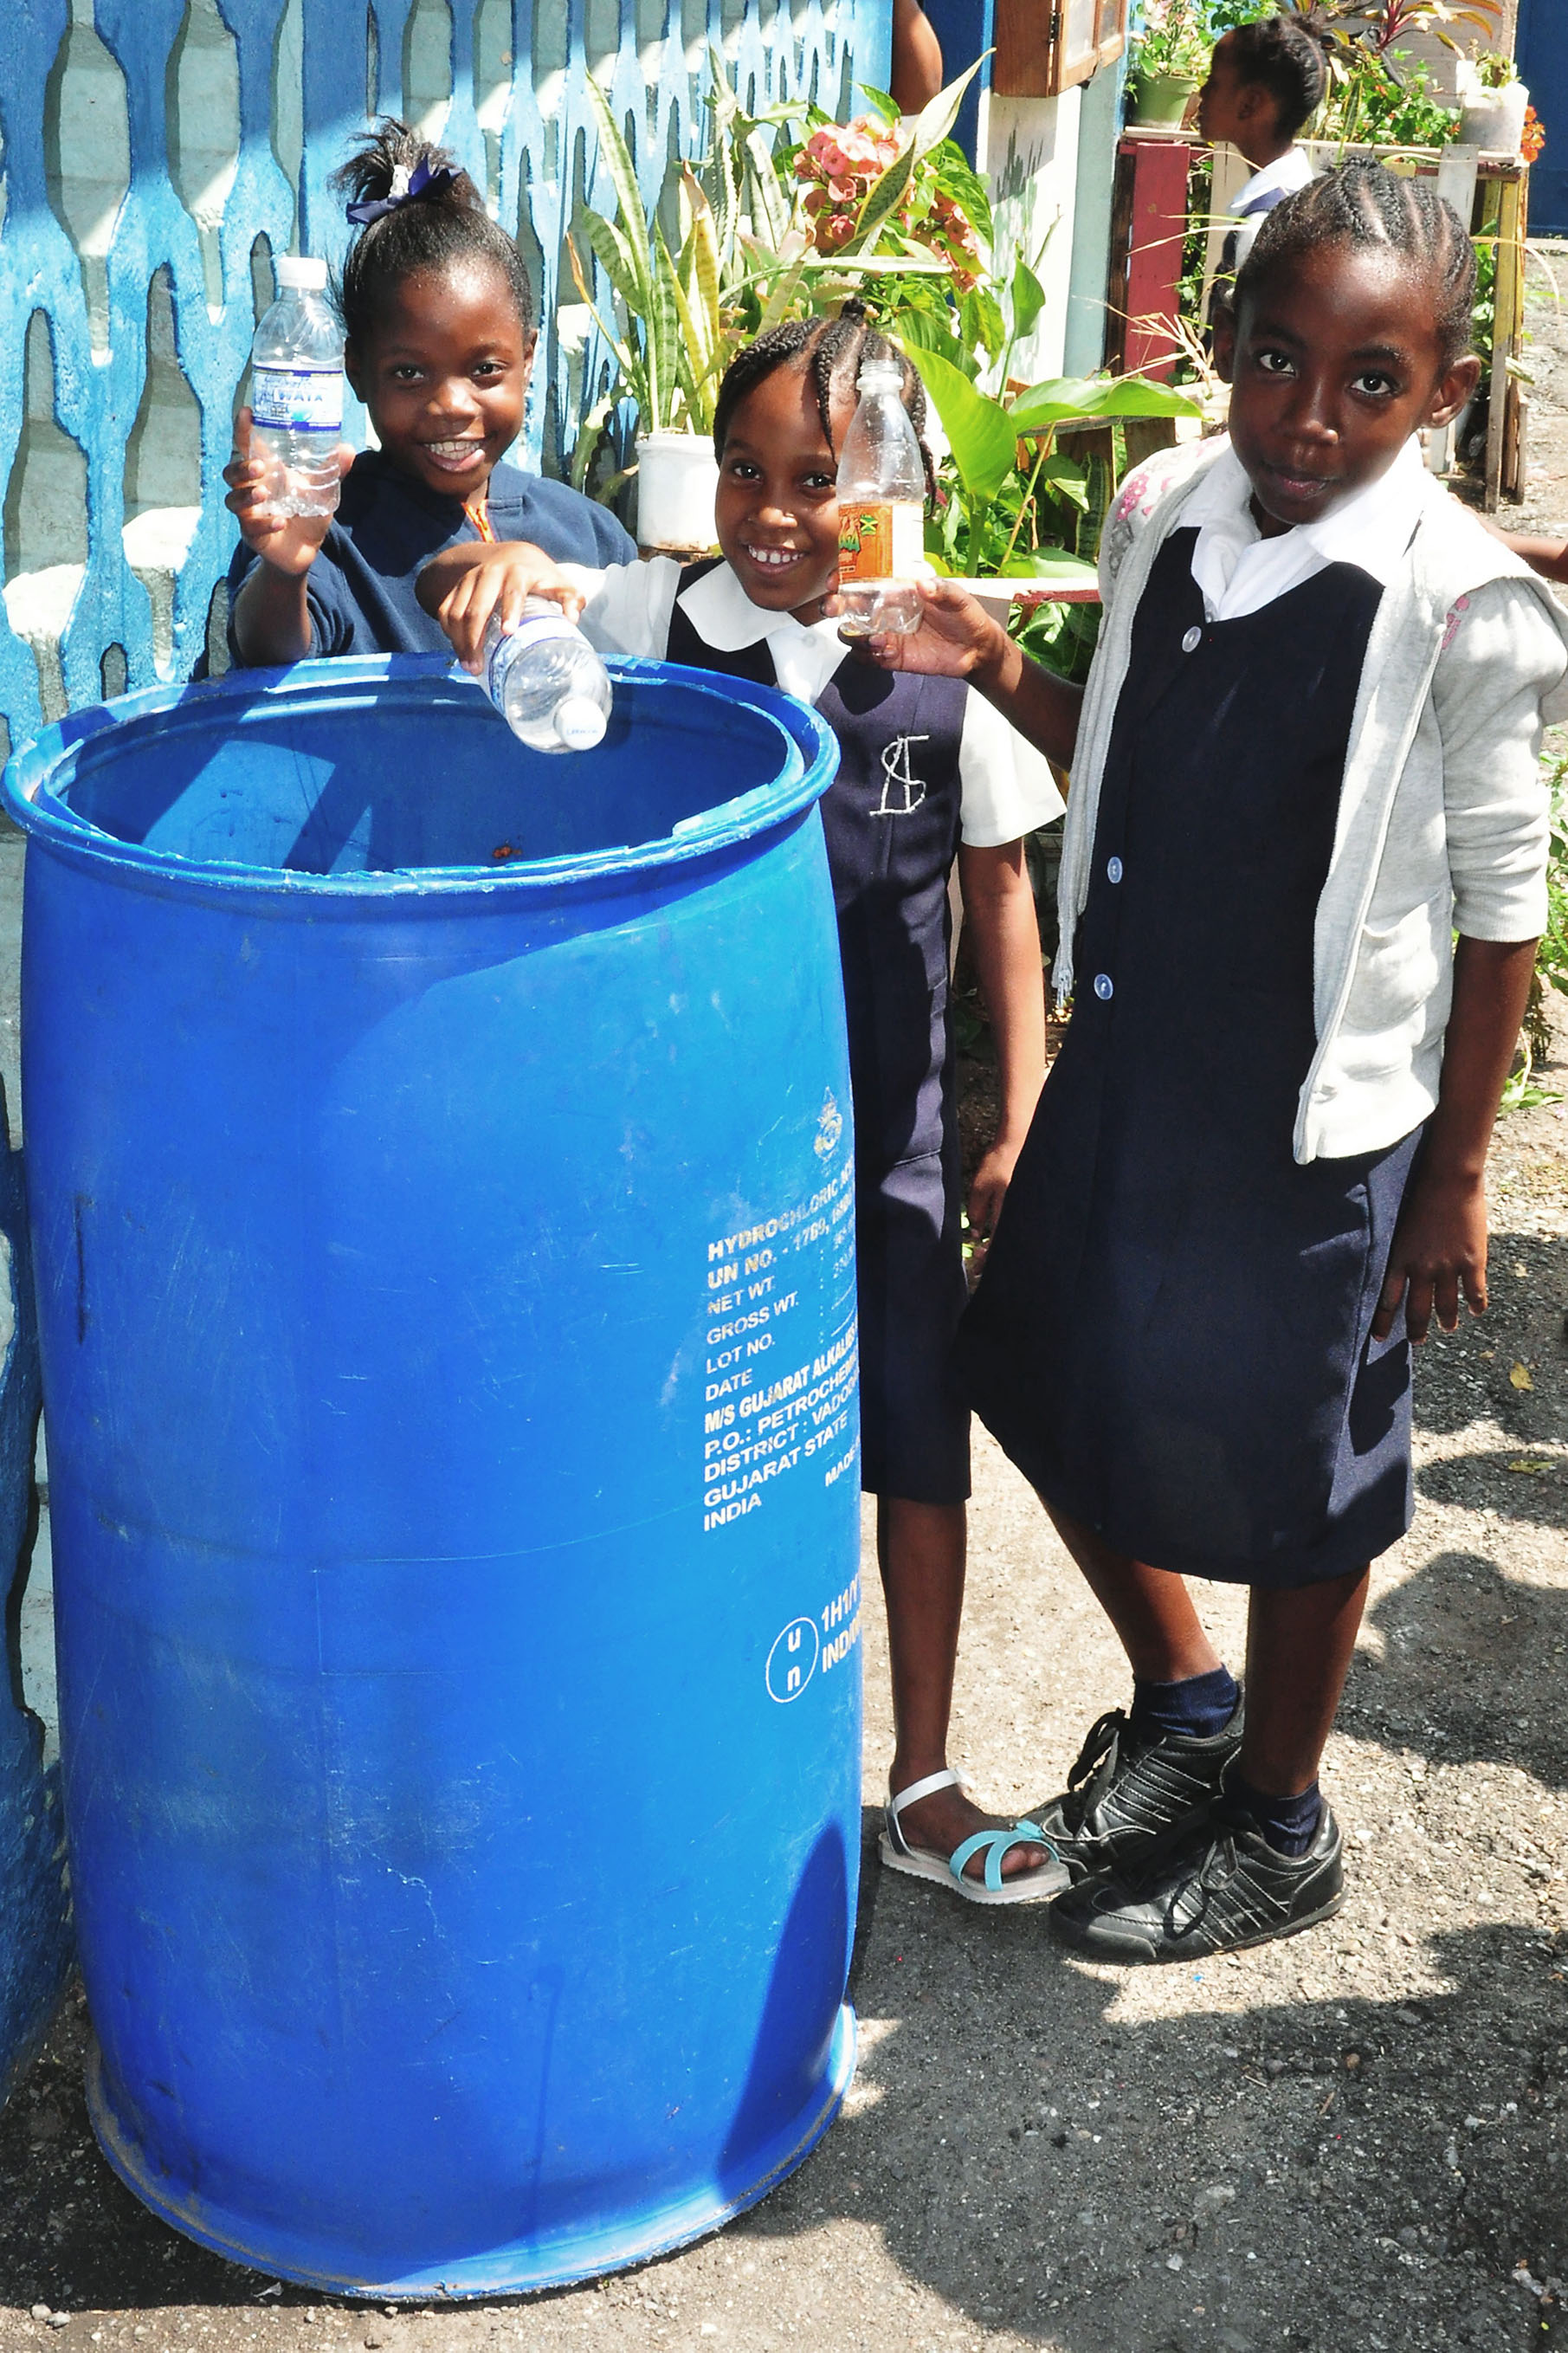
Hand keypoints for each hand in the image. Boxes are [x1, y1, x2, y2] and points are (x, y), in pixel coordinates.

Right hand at [223, 408, 351, 577]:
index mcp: (265, 472)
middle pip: (230, 472)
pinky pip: (251, 528)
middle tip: (259, 466)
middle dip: (241, 467)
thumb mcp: (321, 490)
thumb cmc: (306, 513)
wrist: (305, 550)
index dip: (243, 429)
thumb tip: (347, 448)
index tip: (247, 412)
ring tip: (263, 493)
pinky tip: (281, 522)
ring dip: (246, 495)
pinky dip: (266, 524)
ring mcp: (249, 512)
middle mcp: (251, 488)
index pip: (247, 446)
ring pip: (232, 499)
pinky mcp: (253, 534)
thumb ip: (331, 470)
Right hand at [424, 543, 585, 671]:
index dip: (510, 610)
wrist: (512, 554)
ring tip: (469, 667)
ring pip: (456, 611)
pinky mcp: (456, 587)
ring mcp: (469, 579)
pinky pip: (445, 610)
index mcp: (517, 571)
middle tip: (478, 667)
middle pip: (476, 607)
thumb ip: (570, 598)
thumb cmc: (539, 576)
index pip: (513, 591)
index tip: (508, 632)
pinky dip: (448, 632)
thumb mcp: (558, 583)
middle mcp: (489, 573)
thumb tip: (572, 619)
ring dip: (459, 641)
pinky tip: (458, 650)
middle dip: (474, 638)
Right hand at [828, 578, 1011, 680]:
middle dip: (835, 606)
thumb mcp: (959, 598)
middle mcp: (886, 611)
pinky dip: (868, 656)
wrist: (976, 650)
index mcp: (898, 590)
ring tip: (872, 638)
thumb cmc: (966, 616)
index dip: (845, 578)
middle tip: (833, 608)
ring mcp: (886, 634)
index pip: (864, 580)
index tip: (835, 581)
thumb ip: (942, 590)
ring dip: (853, 635)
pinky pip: (867, 658)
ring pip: (854, 634)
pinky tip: (884, 652)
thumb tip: (923, 584)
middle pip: (850, 607)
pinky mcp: (891, 657)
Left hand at [965, 1136, 1022, 1271]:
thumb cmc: (1000, 1161)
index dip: (987, 1257)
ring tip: (989, 1254)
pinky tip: (1003, 1237)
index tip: (977, 1267)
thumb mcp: (982, 1185)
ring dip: (1003, 1247)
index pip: (997, 1242)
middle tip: (982, 1264)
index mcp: (1009, 1209)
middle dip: (996, 1257)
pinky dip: (1011, 1234)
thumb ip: (977, 1210)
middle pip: (1009, 1244)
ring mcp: (1030, 1208)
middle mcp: (1022, 1211)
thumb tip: (976, 1232)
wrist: (1023, 1141)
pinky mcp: (1034, 1203)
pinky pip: (1022, 1225)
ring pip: (1017, 1237)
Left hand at [1371, 1168, 1487, 1344]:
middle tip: (1416, 1342)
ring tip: (1447, 1328)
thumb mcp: (1398, 1225)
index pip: (1385, 1300)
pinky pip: (1474, 1293)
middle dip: (1416, 1330)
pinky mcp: (1472, 1262)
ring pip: (1446, 1306)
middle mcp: (1422, 1269)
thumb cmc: (1418, 1196)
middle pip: (1417, 1310)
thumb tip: (1393, 1264)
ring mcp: (1449, 1267)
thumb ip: (1398, 1249)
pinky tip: (1475, 1312)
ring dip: (1446, 1320)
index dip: (1382, 1322)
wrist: (1448, 1180)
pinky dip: (1475, 1306)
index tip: (1379, 1339)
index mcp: (1399, 1259)